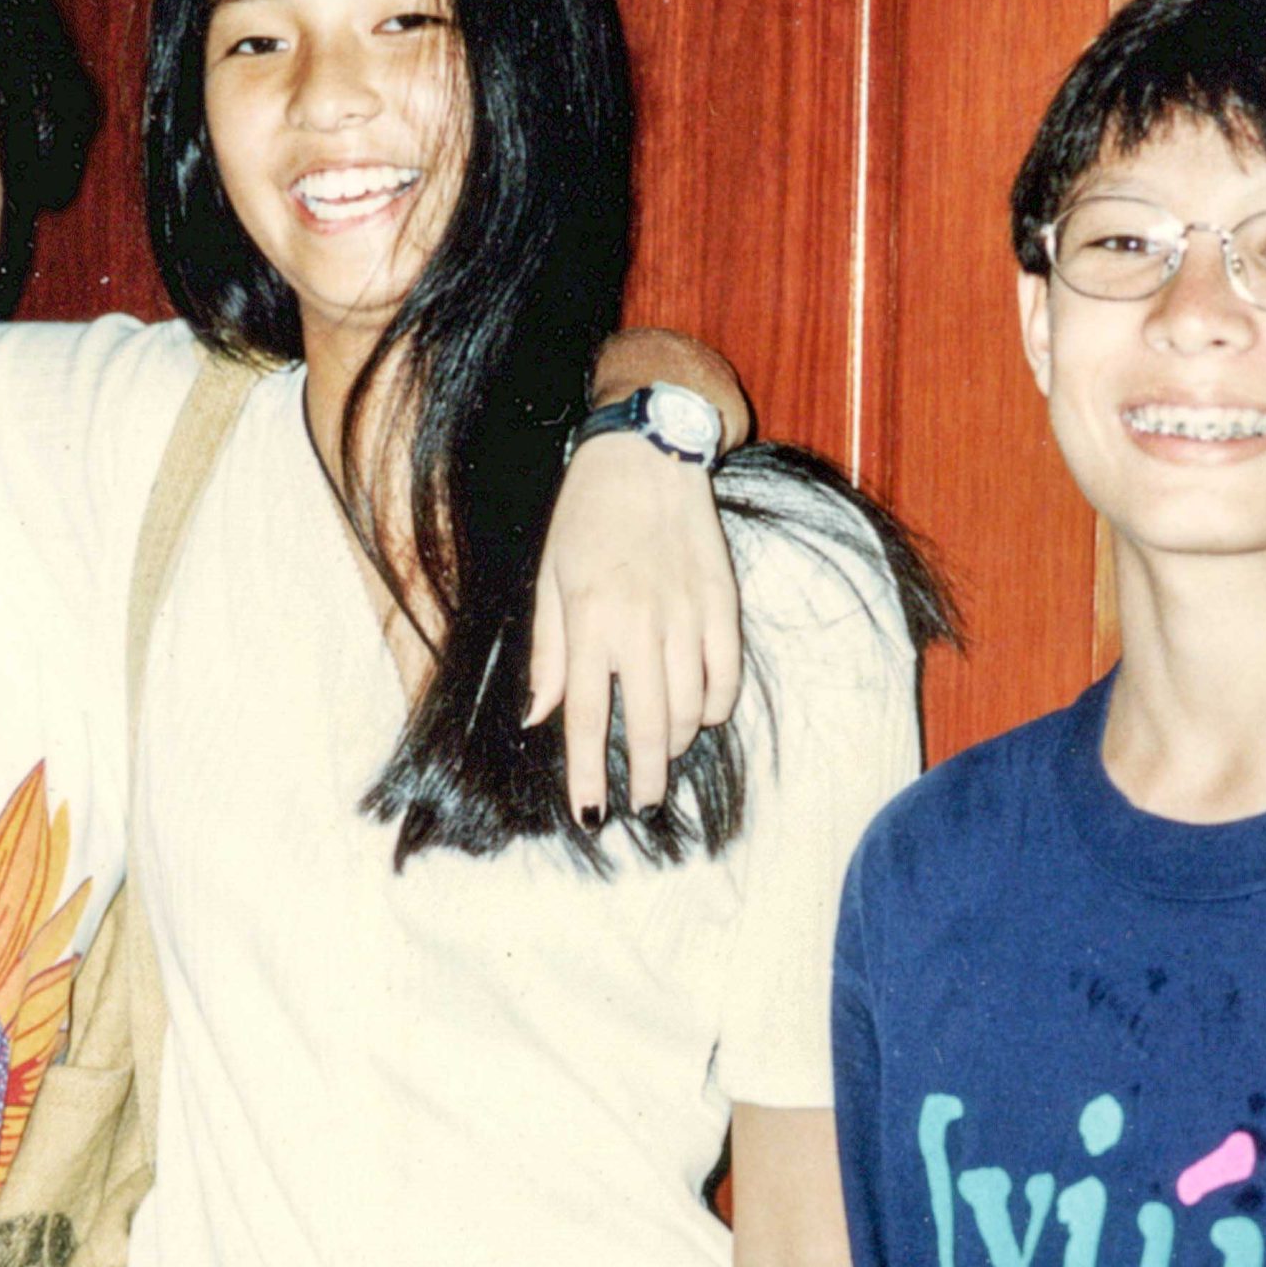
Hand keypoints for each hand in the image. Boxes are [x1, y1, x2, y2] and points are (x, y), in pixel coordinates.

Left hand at [528, 434, 740, 818]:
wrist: (648, 453)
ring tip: (664, 753)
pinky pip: (726, 676)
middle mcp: (641, 625)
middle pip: (648, 727)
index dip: (588, 774)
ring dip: (677, 743)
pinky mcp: (723, 603)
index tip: (591, 813)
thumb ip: (548, 653)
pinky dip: (715, 706)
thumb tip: (539, 716)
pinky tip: (701, 714)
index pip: (586, 717)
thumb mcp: (550, 579)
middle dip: (644, 778)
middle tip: (641, 803)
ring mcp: (687, 616)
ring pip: (691, 709)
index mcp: (590, 621)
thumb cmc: (586, 514)